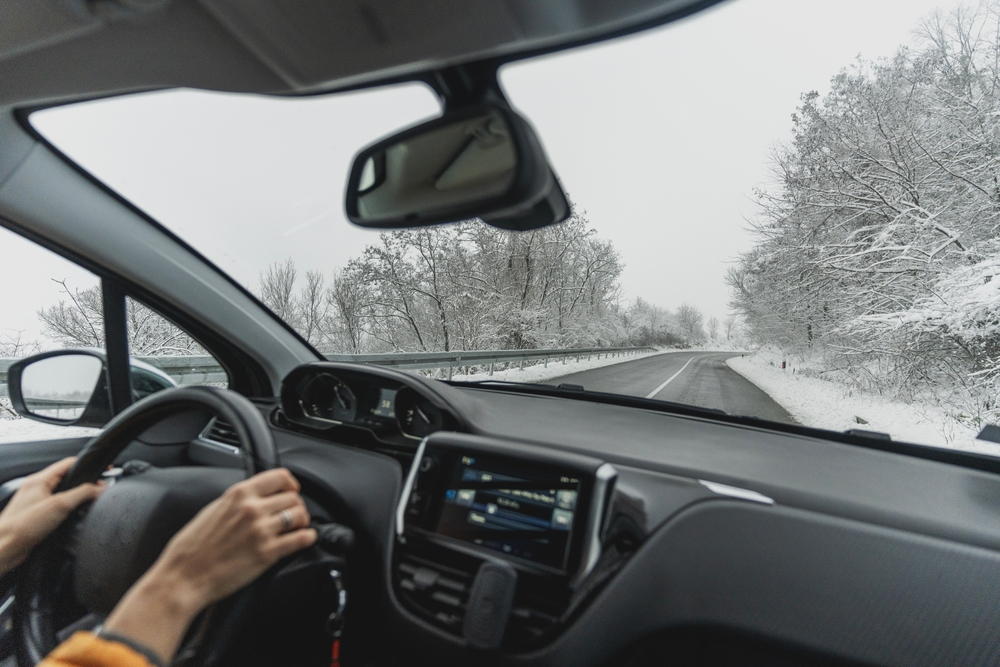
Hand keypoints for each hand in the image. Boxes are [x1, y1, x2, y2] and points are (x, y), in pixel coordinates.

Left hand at [0, 457, 102, 577]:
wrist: (4, 548)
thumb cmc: (21, 527)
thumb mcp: (59, 506)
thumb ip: (82, 493)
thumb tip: (99, 488)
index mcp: (39, 480)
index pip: (69, 463)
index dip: (89, 465)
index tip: (103, 470)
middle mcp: (37, 489)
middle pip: (68, 479)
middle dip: (84, 484)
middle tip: (98, 491)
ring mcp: (36, 502)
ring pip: (63, 494)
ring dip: (76, 499)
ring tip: (85, 505)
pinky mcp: (37, 516)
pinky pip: (57, 508)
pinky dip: (67, 511)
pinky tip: (72, 518)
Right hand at [103, 468, 316, 662]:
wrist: (183, 578)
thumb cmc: (191, 548)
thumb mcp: (212, 510)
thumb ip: (236, 500)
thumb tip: (254, 496)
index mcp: (238, 495)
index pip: (280, 477)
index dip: (291, 484)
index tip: (292, 490)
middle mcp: (252, 509)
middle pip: (294, 497)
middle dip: (296, 506)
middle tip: (292, 514)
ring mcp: (261, 531)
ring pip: (300, 515)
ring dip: (302, 521)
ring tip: (297, 527)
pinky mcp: (268, 553)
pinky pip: (301, 539)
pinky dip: (308, 537)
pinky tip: (305, 539)